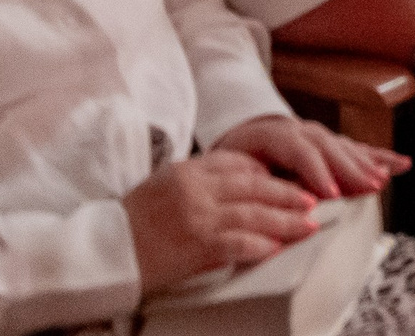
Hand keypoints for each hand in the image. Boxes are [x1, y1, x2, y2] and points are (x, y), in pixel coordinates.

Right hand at [121, 150, 319, 294]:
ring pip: (255, 213)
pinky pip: (239, 242)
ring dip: (286, 220)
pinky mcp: (198, 244)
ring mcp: (198, 215)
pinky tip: (276, 247)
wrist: (103, 252)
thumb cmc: (130, 223)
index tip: (285, 180)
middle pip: (255, 186)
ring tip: (308, 224)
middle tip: (311, 201)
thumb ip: (200, 184)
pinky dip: (261, 244)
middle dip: (288, 194)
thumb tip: (239, 190)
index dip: (267, 173)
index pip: (238, 163)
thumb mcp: (163, 187)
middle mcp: (196, 188)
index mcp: (187, 170)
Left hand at [210, 115, 408, 201]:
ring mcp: (320, 135)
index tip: (330, 194)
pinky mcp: (332, 145)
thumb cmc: (234, 160)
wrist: (237, 138)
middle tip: (368, 188)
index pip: (300, 150)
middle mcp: (301, 129)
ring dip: (367, 165)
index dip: (317, 172)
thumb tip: (277, 197)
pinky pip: (358, 149)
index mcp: (275, 134)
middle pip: (329, 148)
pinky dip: (380, 158)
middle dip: (350, 169)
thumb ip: (256, 180)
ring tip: (382, 180)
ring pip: (346, 148)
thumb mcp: (233, 169)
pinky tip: (401, 164)